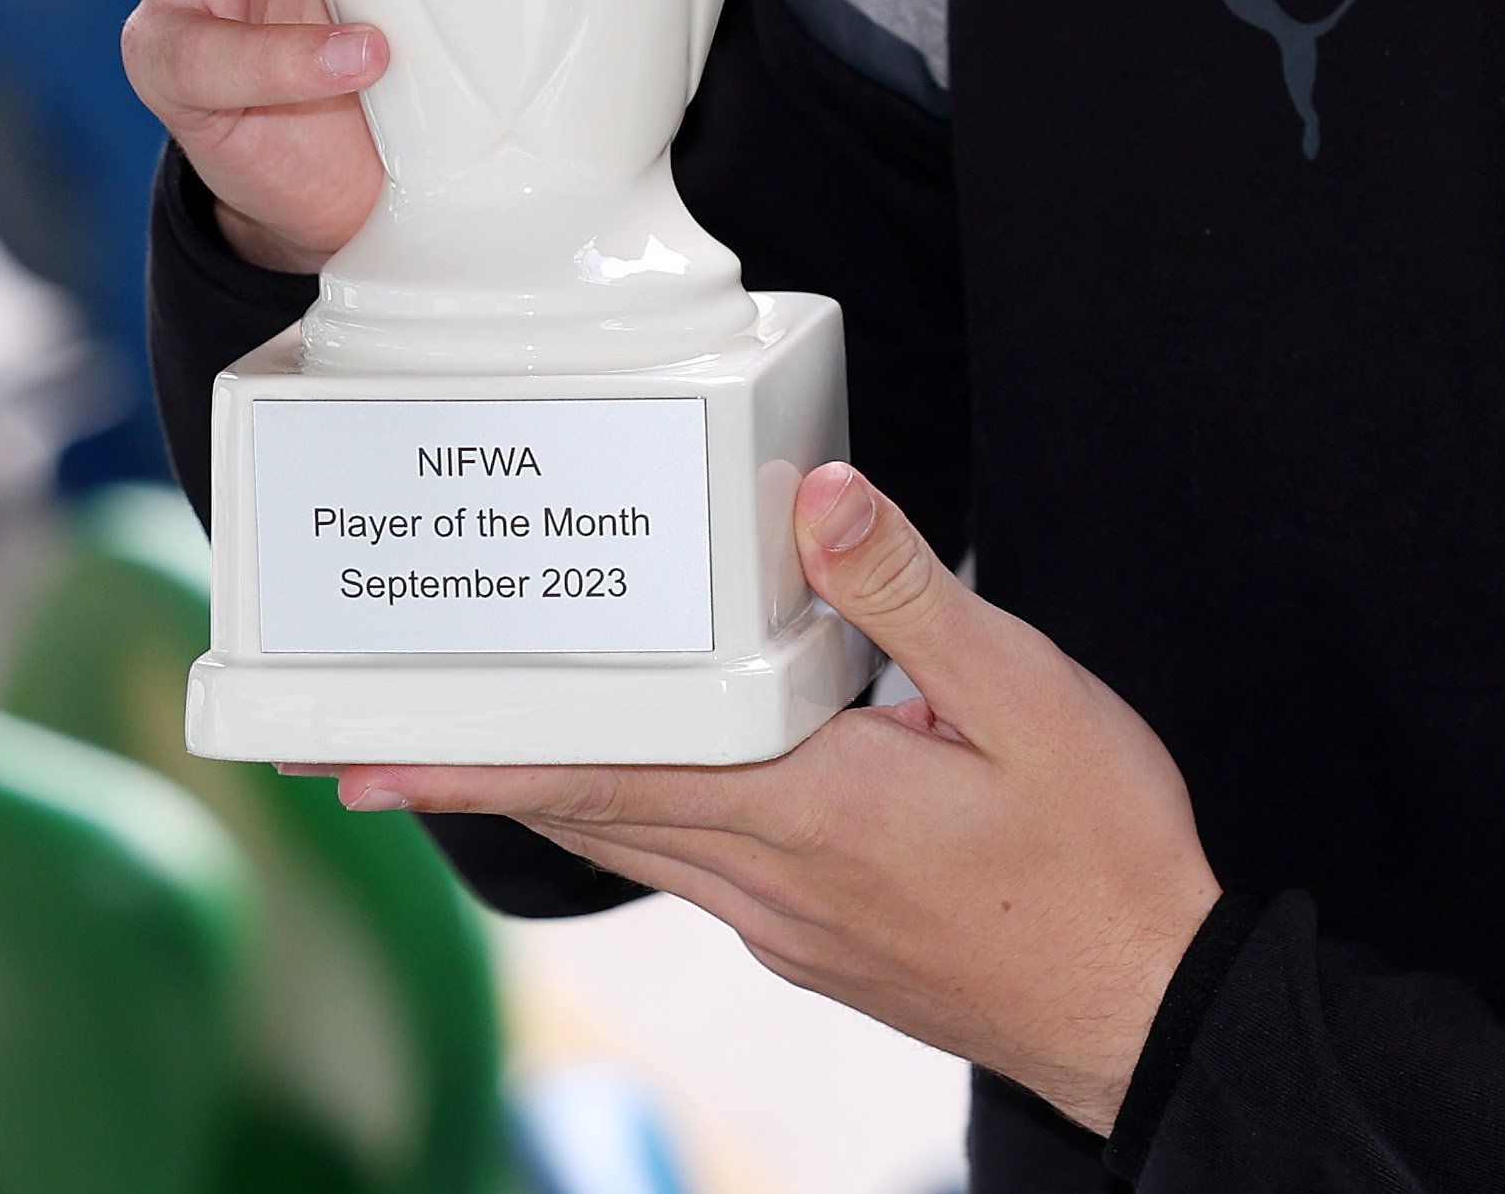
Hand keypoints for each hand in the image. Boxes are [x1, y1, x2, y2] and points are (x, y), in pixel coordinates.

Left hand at [339, 465, 1223, 1131]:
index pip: (610, 770)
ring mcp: (787, 923)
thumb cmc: (1100, 854)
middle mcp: (773, 876)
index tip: (376, 752)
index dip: (484, 758)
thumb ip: (907, 595)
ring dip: (541, 801)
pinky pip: (692, 869)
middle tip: (359, 754)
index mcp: (812, 804)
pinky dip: (632, 822)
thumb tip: (816, 500)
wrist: (1145, 1003)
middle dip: (471, 781)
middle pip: (592, 814)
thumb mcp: (1026, 695)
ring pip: (634, 845)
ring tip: (459, 766)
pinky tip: (640, 794)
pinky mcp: (815, 942)